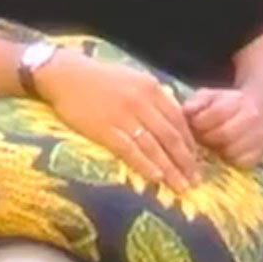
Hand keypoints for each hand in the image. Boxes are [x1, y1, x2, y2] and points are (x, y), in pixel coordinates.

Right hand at [36, 52, 199, 191]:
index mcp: (151, 88)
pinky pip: (130, 150)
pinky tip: (156, 178)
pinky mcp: (104, 129)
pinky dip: (145, 165)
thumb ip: (154, 97)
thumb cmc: (99, 77)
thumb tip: (174, 118)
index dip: (190, 143)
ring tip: (181, 186)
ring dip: (170, 169)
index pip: (179, 120)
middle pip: (170, 137)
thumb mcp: (133, 78)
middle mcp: (141, 102)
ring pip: (154, 146)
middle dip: (186, 161)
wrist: (65, 75)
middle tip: (196, 181)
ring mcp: (123, 115)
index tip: (197, 160)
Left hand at [182, 88, 262, 167]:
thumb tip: (186, 111)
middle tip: (202, 138)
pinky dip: (231, 160)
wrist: (251, 113)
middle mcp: (251, 117)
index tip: (194, 125)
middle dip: (208, 138)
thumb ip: (196, 102)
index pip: (218, 112)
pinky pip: (244, 162)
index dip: (201, 121)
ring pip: (234, 150)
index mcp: (236, 100)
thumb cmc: (221, 106)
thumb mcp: (207, 97)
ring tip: (213, 145)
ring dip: (218, 151)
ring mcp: (259, 135)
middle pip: (226, 133)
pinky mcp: (261, 153)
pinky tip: (225, 153)